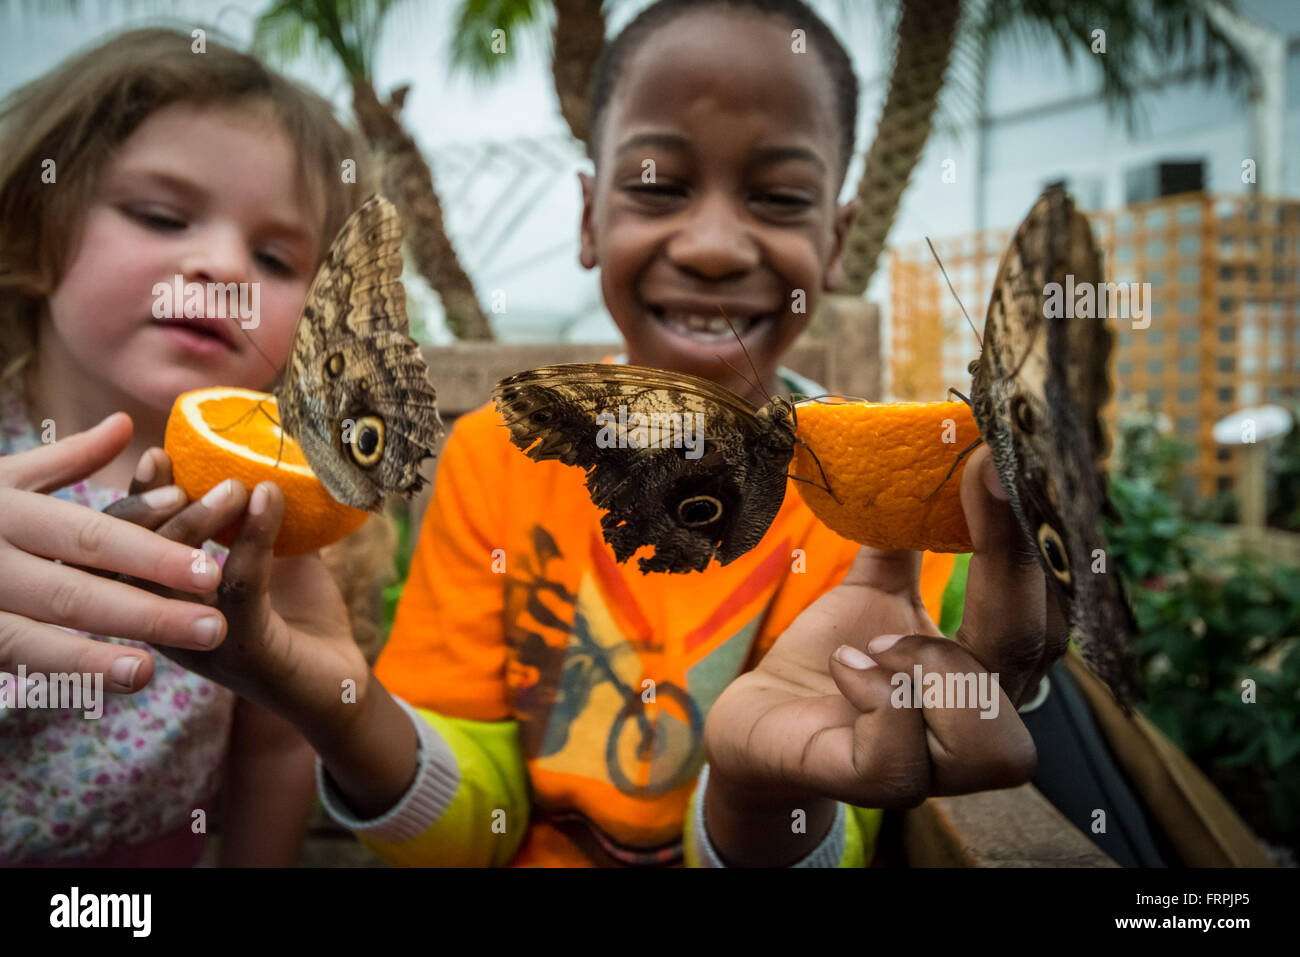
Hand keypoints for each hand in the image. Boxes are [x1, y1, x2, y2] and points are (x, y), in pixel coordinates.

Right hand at [0, 413, 238, 691]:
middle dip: (147, 611)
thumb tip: (128, 426)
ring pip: (36, 637)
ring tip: (151, 672)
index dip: (152, 554)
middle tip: (214, 626)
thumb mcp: (2, 478)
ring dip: (95, 658)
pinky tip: (103, 685)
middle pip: (77, 590)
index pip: (93, 535)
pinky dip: (56, 674)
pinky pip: (12, 659)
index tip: (211, 570)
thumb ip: (66, 459)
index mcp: (9, 511)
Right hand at [108, 450, 412, 815]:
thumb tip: (252, 456)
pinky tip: (270, 501)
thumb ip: (250, 516)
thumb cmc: (298, 618)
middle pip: (129, 561)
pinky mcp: (243, 650)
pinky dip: (254, 537)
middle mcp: (167, 625)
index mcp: (162, 600)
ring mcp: (200, 641)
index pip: (123, 548)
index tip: (156, 454)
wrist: (342, 682)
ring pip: (173, 575)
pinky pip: (239, 585)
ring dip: (201, 521)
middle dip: (155, 507)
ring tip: (237, 485)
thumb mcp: (270, 556)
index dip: (134, 501)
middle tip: (197, 472)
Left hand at [702, 446, 1067, 863]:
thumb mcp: (875, 587)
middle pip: (1034, 650)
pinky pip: (904, 757)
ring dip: (935, 667)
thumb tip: (929, 448)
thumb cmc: (833, 655)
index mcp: (990, 664)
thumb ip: (908, 533)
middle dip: (1007, 566)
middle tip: (970, 485)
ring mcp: (934, 766)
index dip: (1030, 531)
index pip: (1043, 602)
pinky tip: (849, 672)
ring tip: (877, 646)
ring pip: (993, 734)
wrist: (763, 722)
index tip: (1000, 453)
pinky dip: (880, 702)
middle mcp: (979, 719)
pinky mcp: (874, 784)